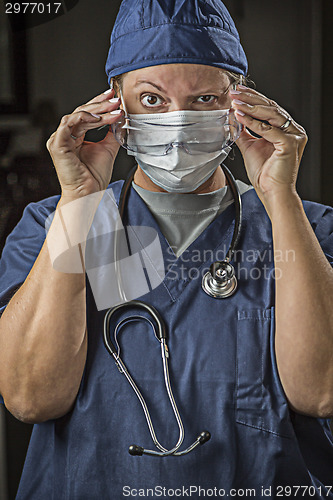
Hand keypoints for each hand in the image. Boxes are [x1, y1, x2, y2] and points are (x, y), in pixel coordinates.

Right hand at [47, 89, 122, 199]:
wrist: (88, 194)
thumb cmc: (94, 177)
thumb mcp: (108, 149)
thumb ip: (112, 134)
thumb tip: (119, 118)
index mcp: (74, 137)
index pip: (86, 115)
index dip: (99, 104)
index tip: (114, 97)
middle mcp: (64, 136)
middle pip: (81, 112)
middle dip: (100, 104)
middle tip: (115, 99)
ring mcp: (59, 139)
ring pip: (76, 115)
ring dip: (96, 110)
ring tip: (112, 108)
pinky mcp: (57, 144)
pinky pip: (69, 123)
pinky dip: (84, 118)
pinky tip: (99, 118)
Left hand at [229, 85, 306, 206]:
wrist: (271, 192)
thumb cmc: (265, 174)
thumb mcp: (249, 147)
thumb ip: (243, 131)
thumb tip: (232, 116)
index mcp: (286, 130)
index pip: (269, 108)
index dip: (253, 98)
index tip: (237, 92)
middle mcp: (293, 130)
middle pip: (271, 107)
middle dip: (251, 98)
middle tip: (235, 91)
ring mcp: (294, 136)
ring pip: (271, 114)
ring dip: (251, 106)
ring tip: (236, 101)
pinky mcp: (290, 144)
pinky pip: (268, 129)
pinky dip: (252, 122)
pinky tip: (240, 116)